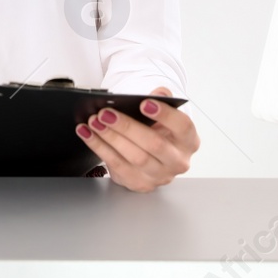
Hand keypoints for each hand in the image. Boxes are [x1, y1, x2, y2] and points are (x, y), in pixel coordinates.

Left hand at [77, 86, 198, 192]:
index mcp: (188, 140)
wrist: (153, 156)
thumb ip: (163, 100)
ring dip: (110, 138)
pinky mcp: (140, 184)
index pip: (183, 127)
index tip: (144, 103)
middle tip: (106, 113)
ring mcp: (159, 176)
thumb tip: (158, 93)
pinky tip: (88, 134)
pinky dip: (99, 148)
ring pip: (134, 157)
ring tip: (94, 122)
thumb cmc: (158, 131)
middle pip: (154, 144)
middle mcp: (178, 161)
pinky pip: (117, 166)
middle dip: (127, 127)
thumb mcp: (163, 115)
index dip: (165, 115)